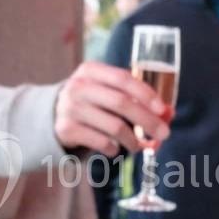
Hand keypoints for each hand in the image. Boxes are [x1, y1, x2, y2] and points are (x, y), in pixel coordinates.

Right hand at [54, 61, 169, 155]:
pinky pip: (101, 142)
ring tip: (138, 146)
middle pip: (122, 103)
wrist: (50, 114)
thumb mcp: (105, 91)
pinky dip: (114, 149)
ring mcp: (70, 108)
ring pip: (114, 126)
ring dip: (133, 140)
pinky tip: (115, 148)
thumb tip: (168, 114)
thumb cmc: (90, 102)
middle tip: (164, 134)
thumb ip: (134, 98)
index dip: (146, 94)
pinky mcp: (66, 129)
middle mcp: (79, 86)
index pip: (124, 79)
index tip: (163, 109)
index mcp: (91, 70)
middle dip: (147, 120)